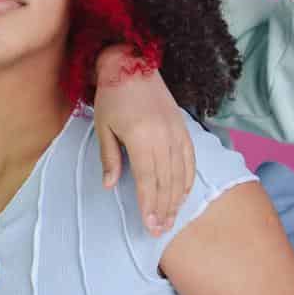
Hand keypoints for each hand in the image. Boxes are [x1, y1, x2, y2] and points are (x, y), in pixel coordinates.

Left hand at [93, 45, 194, 234]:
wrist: (132, 63)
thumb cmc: (112, 96)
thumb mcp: (103, 127)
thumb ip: (109, 157)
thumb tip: (110, 186)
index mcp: (140, 137)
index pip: (147, 180)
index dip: (148, 205)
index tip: (149, 226)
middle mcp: (162, 137)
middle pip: (165, 182)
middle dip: (163, 209)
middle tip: (160, 230)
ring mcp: (176, 132)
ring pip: (179, 174)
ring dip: (176, 200)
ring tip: (171, 220)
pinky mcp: (183, 128)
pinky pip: (189, 159)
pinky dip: (187, 179)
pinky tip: (183, 196)